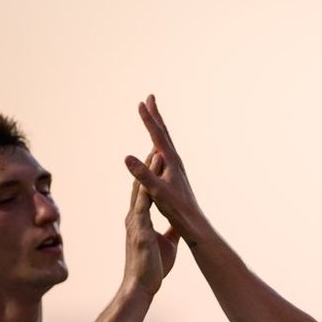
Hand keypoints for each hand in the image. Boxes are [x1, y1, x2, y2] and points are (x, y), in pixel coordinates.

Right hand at [123, 152, 179, 297]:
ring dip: (147, 171)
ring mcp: (136, 222)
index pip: (146, 190)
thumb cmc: (152, 267)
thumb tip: (176, 227)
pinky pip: (143, 207)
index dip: (151, 172)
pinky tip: (152, 181)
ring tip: (155, 150)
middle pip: (140, 184)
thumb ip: (169, 233)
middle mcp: (135, 217)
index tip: (158, 154)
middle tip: (153, 142)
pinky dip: (147, 192)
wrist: (142, 285)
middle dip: (146, 163)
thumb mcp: (165, 244)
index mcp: (142, 219)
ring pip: (140, 190)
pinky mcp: (139, 231)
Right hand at [124, 95, 205, 238]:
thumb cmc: (177, 209)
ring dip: (158, 128)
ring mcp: (176, 169)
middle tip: (150, 98)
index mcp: (171, 162)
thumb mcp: (156, 191)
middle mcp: (175, 162)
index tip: (141, 103)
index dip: (148, 119)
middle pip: (164, 133)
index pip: (157, 135)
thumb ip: (143, 174)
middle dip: (156, 116)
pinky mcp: (175, 177)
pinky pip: (165, 153)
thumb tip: (127, 157)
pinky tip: (158, 150)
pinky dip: (160, 144)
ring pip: (166, 142)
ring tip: (153, 119)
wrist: (194, 223)